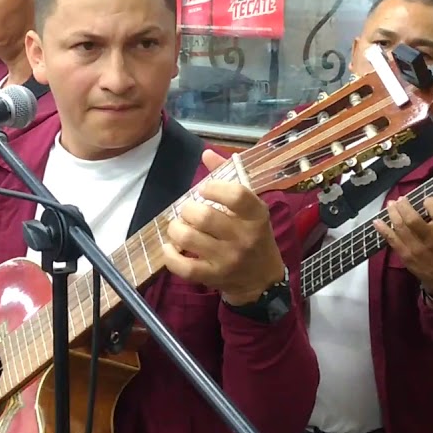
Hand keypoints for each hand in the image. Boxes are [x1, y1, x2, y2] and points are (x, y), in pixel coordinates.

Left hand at [161, 150, 286, 304]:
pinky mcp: (213, 277)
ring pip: (189, 239)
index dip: (214, 187)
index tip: (204, 190)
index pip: (236, 194)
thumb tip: (206, 154)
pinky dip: (170, 256)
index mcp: (256, 215)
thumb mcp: (250, 208)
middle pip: (204, 216)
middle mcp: (244, 237)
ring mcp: (228, 259)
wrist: (262, 279)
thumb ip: (228, 179)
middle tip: (188, 211)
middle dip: (187, 209)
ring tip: (178, 226)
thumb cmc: (253, 235)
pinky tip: (170, 247)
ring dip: (176, 229)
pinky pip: (184, 267)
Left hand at [372, 196, 432, 295]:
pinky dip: (383, 229)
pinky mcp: (405, 256)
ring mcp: (417, 250)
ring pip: (400, 227)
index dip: (431, 203)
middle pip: (413, 220)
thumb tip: (423, 204)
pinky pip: (391, 240)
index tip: (427, 199)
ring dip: (393, 213)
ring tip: (390, 204)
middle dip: (404, 206)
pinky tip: (377, 221)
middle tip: (401, 199)